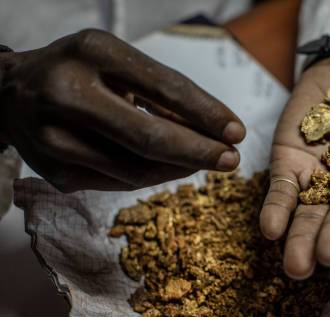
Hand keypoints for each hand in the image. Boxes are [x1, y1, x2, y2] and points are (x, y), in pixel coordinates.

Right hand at [0, 29, 245, 191]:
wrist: (9, 94)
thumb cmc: (79, 72)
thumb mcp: (116, 61)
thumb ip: (161, 92)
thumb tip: (212, 132)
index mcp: (92, 52)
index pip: (165, 87)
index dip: (207, 114)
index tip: (237, 132)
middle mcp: (67, 93)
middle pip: (149, 138)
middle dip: (200, 152)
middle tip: (231, 159)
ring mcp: (54, 138)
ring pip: (138, 169)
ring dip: (180, 168)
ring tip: (203, 161)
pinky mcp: (54, 172)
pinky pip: (120, 183)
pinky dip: (152, 176)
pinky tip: (168, 167)